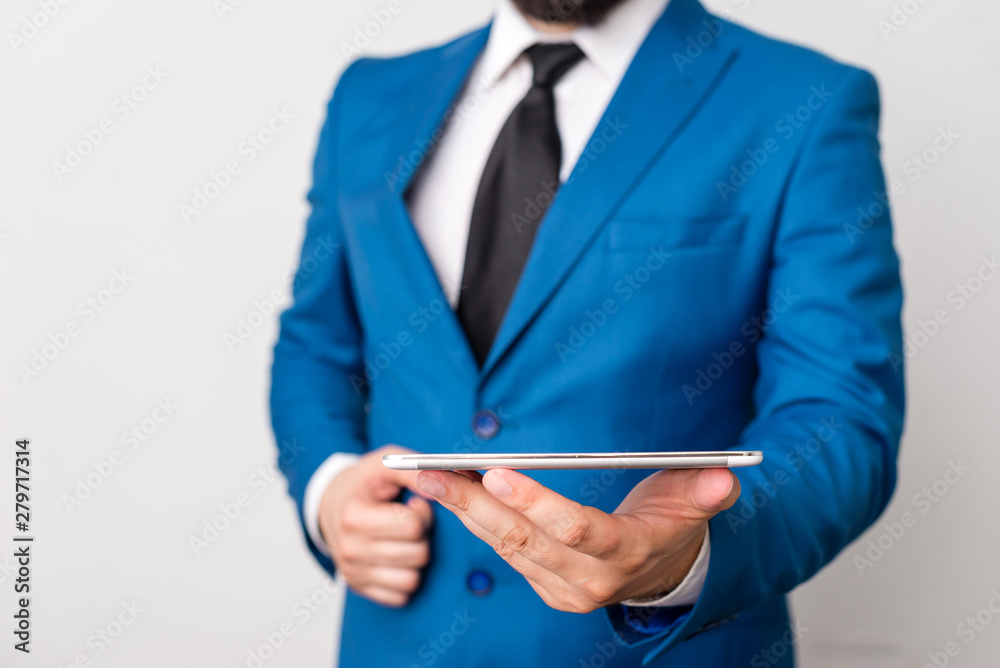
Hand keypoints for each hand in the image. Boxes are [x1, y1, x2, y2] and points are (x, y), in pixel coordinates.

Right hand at [318, 445, 432, 606]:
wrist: (332, 503)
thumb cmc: (365, 483)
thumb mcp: (385, 464)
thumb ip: (414, 471)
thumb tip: (444, 485)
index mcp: (354, 516)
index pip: (411, 526)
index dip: (422, 513)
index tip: (413, 504)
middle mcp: (350, 548)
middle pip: (417, 554)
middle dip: (422, 536)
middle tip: (409, 522)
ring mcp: (352, 572)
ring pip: (411, 579)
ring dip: (416, 558)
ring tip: (404, 539)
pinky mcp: (358, 587)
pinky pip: (400, 595)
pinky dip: (405, 577)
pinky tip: (397, 557)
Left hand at [415, 467, 738, 612]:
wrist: (663, 574)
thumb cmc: (672, 525)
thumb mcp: (695, 506)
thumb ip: (707, 493)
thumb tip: (724, 478)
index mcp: (625, 554)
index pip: (575, 529)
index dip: (536, 501)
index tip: (496, 472)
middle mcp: (589, 579)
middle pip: (523, 539)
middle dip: (474, 504)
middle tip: (432, 472)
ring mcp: (563, 588)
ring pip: (504, 546)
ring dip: (462, 511)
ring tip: (427, 477)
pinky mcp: (545, 586)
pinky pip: (503, 553)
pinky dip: (474, 521)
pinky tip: (449, 493)